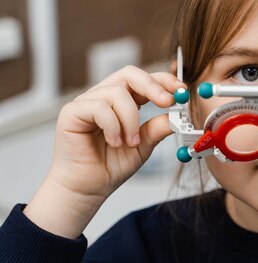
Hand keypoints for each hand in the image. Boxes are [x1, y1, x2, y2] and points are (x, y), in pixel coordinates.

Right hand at [49, 66, 183, 201]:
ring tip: (131, 142)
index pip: (144, 79)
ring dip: (131, 119)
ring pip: (116, 92)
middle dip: (152, 86)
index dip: (163, 80)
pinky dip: (113, 126)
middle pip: (129, 74)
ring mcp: (87, 102)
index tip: (181, 90)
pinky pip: (99, 107)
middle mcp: (104, 97)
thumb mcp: (144, 145)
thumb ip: (158, 128)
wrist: (87, 188)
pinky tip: (114, 142)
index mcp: (123, 101)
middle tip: (167, 102)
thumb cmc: (111, 166)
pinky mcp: (72, 112)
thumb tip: (177, 115)